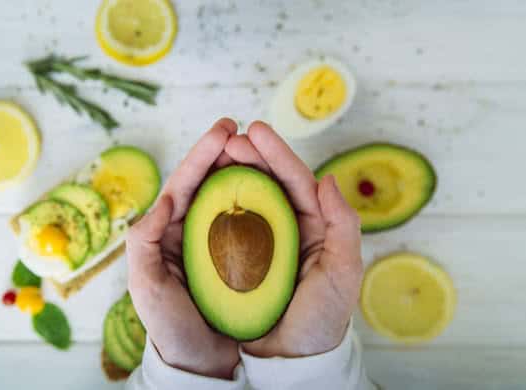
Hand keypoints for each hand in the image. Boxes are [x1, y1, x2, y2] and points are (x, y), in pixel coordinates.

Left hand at [126, 118, 267, 378]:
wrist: (201, 362)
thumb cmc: (170, 328)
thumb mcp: (146, 286)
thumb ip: (144, 241)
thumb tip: (163, 199)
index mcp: (168, 231)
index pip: (185, 184)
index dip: (203, 154)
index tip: (226, 128)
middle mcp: (193, 230)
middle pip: (211, 182)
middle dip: (229, 154)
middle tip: (249, 133)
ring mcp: (219, 241)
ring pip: (235, 195)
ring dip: (249, 170)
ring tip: (264, 150)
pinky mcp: (243, 255)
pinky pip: (255, 220)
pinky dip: (264, 199)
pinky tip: (277, 186)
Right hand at [233, 121, 363, 357]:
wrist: (291, 358)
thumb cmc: (321, 319)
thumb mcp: (343, 272)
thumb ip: (343, 225)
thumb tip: (328, 178)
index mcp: (314, 224)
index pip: (295, 180)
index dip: (276, 153)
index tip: (253, 130)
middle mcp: (287, 226)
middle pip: (267, 180)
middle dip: (249, 155)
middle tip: (227, 137)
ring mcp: (261, 239)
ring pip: (245, 195)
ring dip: (230, 171)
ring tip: (214, 153)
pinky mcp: (237, 256)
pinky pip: (225, 221)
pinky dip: (215, 201)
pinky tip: (204, 188)